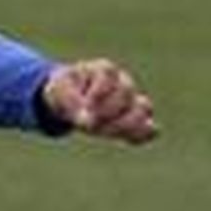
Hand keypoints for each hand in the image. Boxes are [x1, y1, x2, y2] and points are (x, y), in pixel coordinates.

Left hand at [42, 58, 158, 144]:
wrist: (68, 100)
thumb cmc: (64, 92)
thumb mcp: (60, 93)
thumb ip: (73, 103)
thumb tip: (88, 121)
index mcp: (103, 69)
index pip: (109, 76)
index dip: (98, 94)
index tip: (85, 105)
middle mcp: (122, 81)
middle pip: (126, 93)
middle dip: (106, 113)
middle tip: (90, 124)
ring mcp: (132, 99)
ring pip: (143, 109)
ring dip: (123, 125)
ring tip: (103, 132)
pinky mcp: (135, 119)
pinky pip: (149, 127)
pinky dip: (140, 135)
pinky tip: (127, 140)